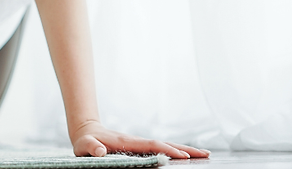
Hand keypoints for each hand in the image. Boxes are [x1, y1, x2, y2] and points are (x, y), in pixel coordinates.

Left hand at [70, 120, 209, 158]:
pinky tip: (186, 158)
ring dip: (184, 150)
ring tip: (205, 155)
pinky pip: (161, 150)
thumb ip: (92, 148)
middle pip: (165, 144)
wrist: (87, 132)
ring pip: (166, 146)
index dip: (168, 150)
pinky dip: (175, 152)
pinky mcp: (140, 148)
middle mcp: (137, 142)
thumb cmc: (85, 141)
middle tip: (207, 154)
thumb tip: (101, 151)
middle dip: (185, 149)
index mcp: (127, 143)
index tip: (184, 156)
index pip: (152, 146)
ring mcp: (140, 145)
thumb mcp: (84, 145)